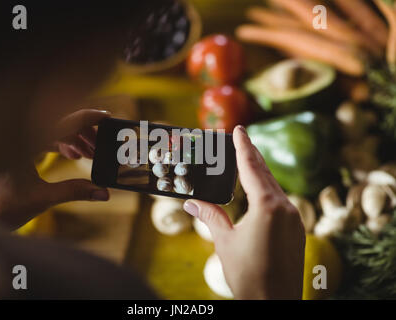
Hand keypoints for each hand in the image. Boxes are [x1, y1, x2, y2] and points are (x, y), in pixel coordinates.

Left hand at [0, 109, 109, 229]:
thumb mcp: (41, 198)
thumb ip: (75, 192)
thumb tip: (102, 193)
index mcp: (27, 139)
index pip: (65, 120)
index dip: (88, 117)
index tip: (107, 116)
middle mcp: (21, 134)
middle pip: (60, 123)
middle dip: (84, 134)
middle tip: (100, 147)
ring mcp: (16, 139)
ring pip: (51, 129)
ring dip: (73, 140)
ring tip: (88, 154)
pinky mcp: (14, 147)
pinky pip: (42, 137)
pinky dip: (60, 144)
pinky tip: (72, 156)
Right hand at [183, 126, 305, 299]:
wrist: (275, 303)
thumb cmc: (248, 275)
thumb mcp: (225, 242)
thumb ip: (211, 216)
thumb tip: (191, 202)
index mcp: (266, 206)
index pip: (251, 168)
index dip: (243, 146)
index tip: (239, 129)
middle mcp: (285, 207)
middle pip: (265, 173)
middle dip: (252, 155)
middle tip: (242, 139)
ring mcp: (294, 218)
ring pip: (275, 187)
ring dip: (260, 173)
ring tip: (246, 163)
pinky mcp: (296, 229)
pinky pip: (281, 201)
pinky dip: (267, 190)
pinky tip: (259, 192)